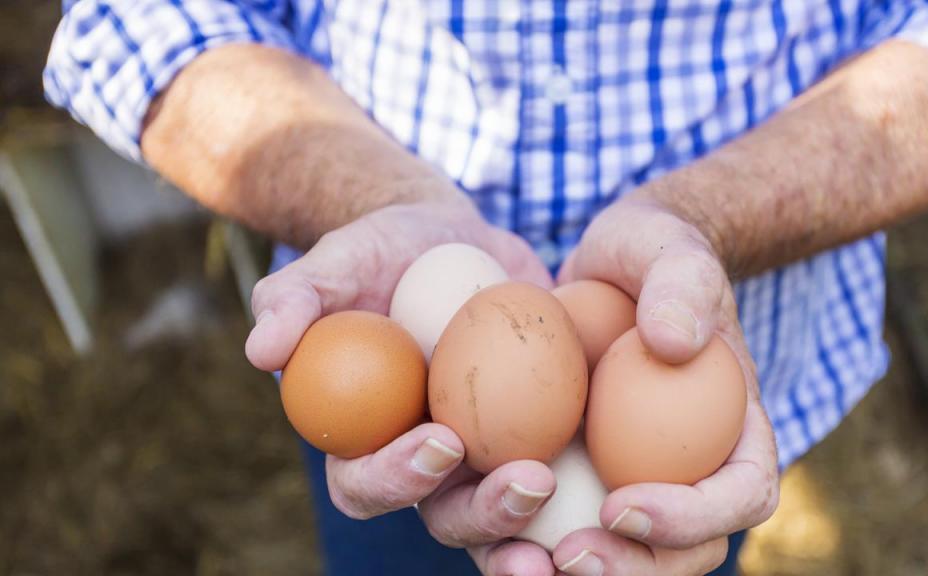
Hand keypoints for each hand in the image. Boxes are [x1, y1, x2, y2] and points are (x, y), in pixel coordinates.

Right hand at [245, 196, 559, 574]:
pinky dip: (591, 494)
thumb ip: (298, 298)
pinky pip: (563, 480)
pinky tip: (629, 486)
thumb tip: (261, 351)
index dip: (396, 477)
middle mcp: (422, 463)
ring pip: (505, 516)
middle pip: (445, 517)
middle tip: (528, 482)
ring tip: (576, 493)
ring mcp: (483, 459)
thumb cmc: (383, 250)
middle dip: (484, 515)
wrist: (454, 241)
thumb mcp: (340, 259)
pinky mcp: (536, 441)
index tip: (441, 439)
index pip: (365, 481)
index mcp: (364, 438)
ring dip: (537, 521)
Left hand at [551, 194, 779, 574]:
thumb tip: (674, 344)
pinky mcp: (569, 478)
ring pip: (614, 556)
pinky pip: (547, 525)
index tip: (623, 502)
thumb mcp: (671, 249)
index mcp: (735, 432)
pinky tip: (475, 529)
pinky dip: (514, 538)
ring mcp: (628, 482)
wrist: (604, 266)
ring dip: (565, 573)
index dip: (693, 517)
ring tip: (517, 562)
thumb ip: (684, 284)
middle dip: (629, 569)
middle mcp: (686, 472)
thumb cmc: (650, 254)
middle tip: (569, 556)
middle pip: (678, 553)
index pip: (742, 494)